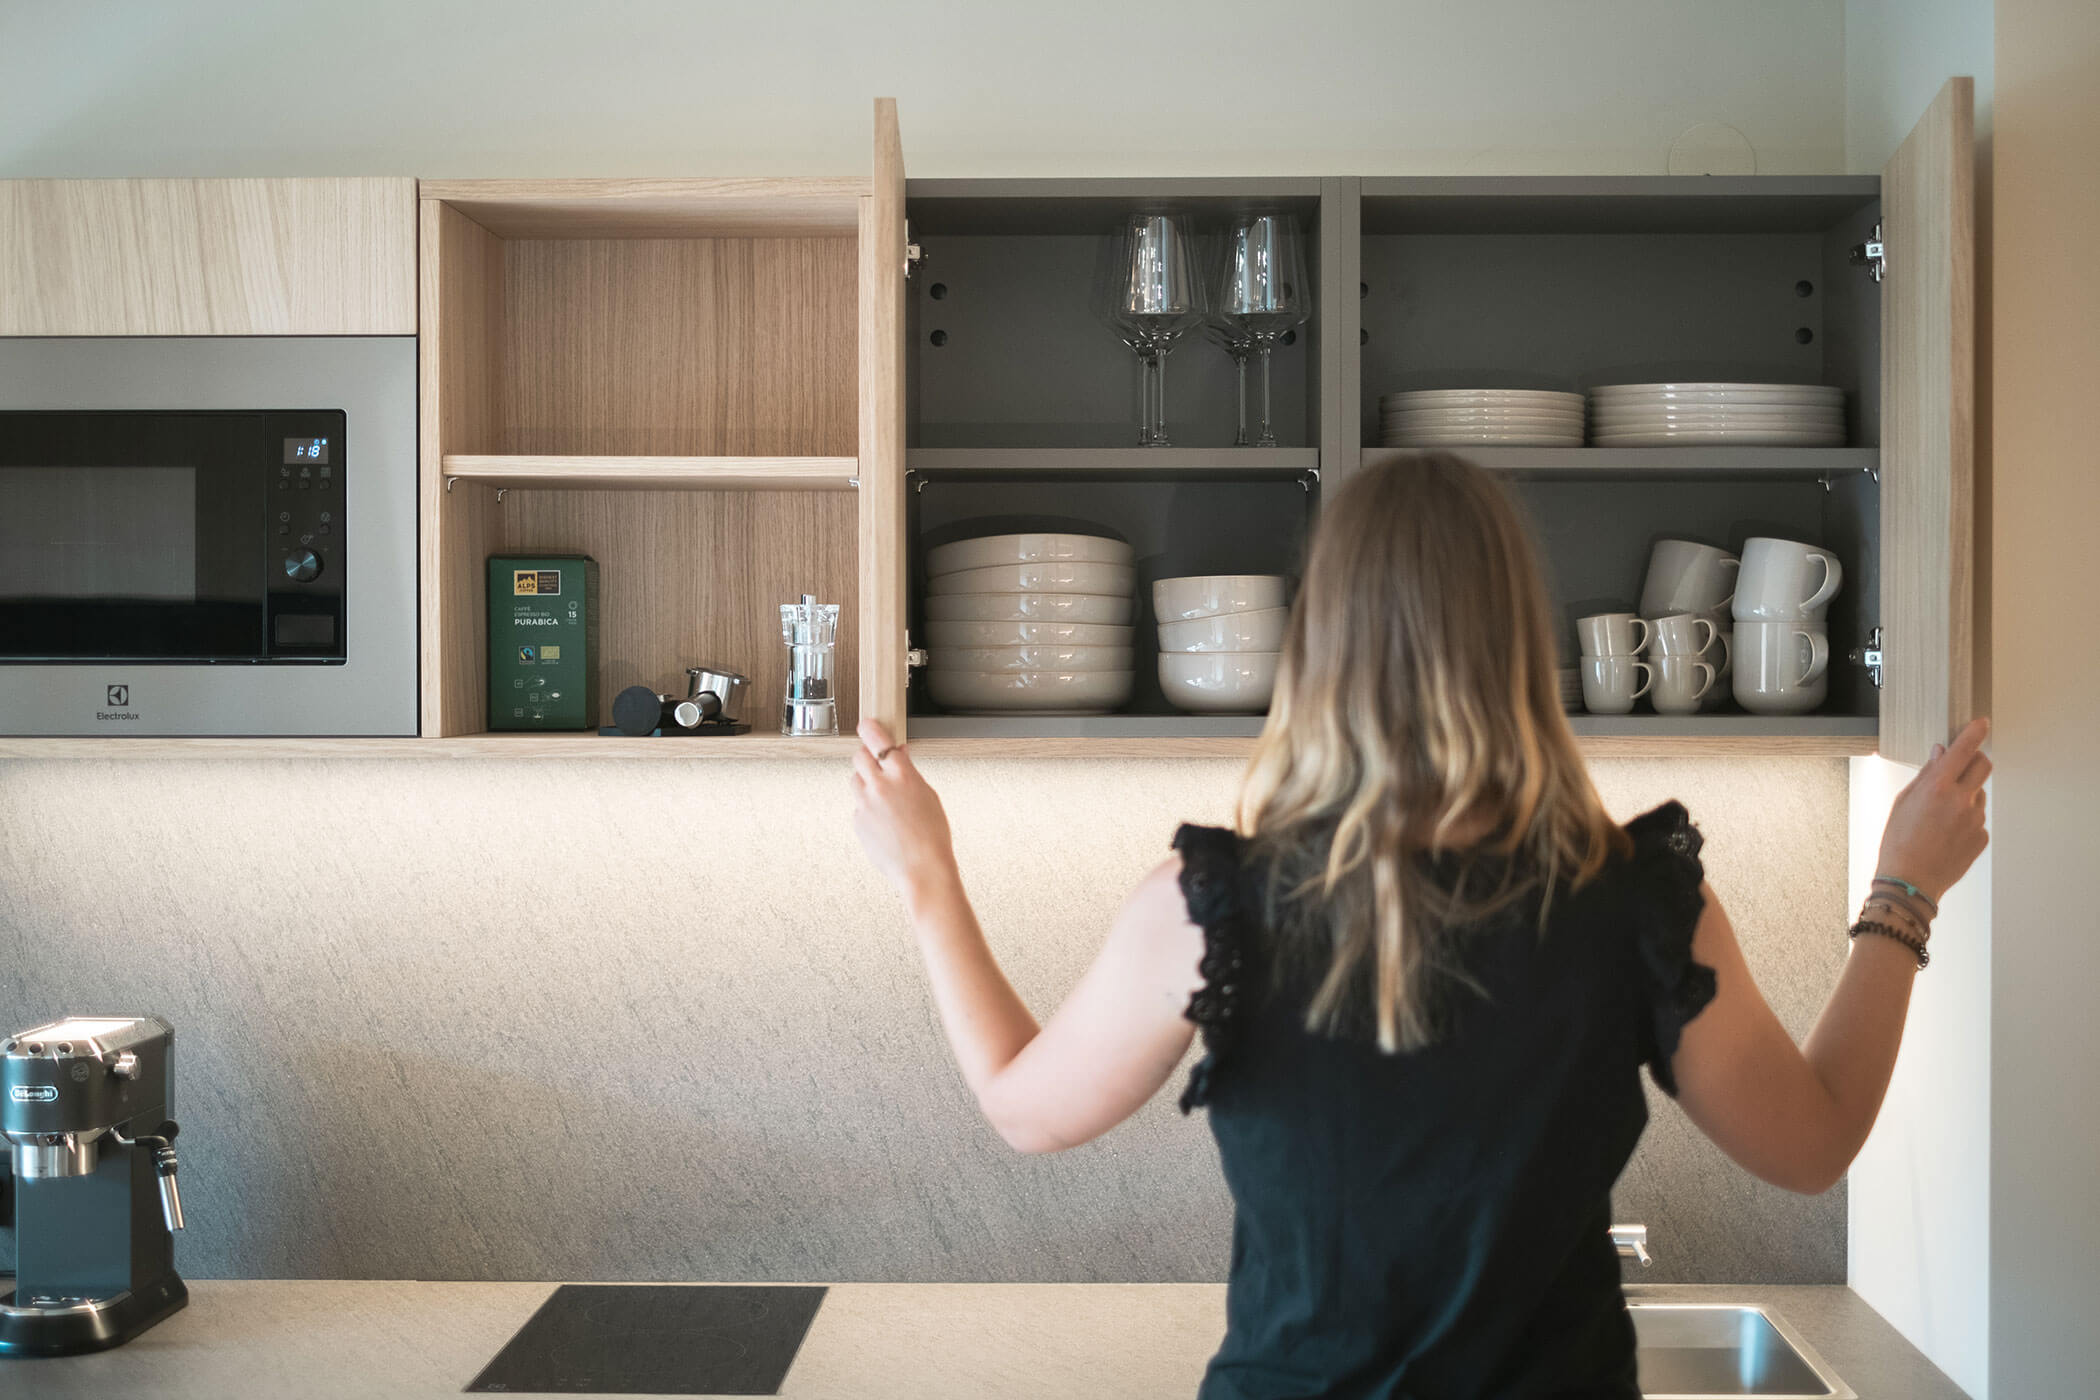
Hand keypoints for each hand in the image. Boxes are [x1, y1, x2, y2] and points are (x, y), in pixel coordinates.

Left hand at [850, 719, 959, 906]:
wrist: (923, 870)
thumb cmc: (932, 836)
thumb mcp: (928, 796)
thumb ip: (910, 774)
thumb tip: (899, 757)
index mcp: (903, 775)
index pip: (879, 741)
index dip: (870, 729)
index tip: (866, 723)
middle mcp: (880, 786)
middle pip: (859, 756)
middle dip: (866, 756)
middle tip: (874, 761)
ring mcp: (865, 804)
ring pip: (856, 781)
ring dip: (866, 783)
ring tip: (884, 799)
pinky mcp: (858, 822)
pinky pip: (858, 806)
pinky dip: (868, 809)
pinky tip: (885, 823)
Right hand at [1876, 716, 1991, 903]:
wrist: (1910, 881)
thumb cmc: (1899, 843)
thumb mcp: (1903, 802)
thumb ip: (1926, 774)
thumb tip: (1939, 754)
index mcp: (1938, 788)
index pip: (1963, 749)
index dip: (1974, 732)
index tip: (1980, 723)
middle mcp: (1961, 800)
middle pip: (1983, 765)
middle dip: (1974, 760)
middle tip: (1960, 767)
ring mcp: (1975, 819)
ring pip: (1978, 793)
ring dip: (1966, 794)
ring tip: (1941, 816)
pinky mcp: (1982, 836)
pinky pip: (1977, 817)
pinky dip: (1965, 818)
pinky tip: (1945, 833)